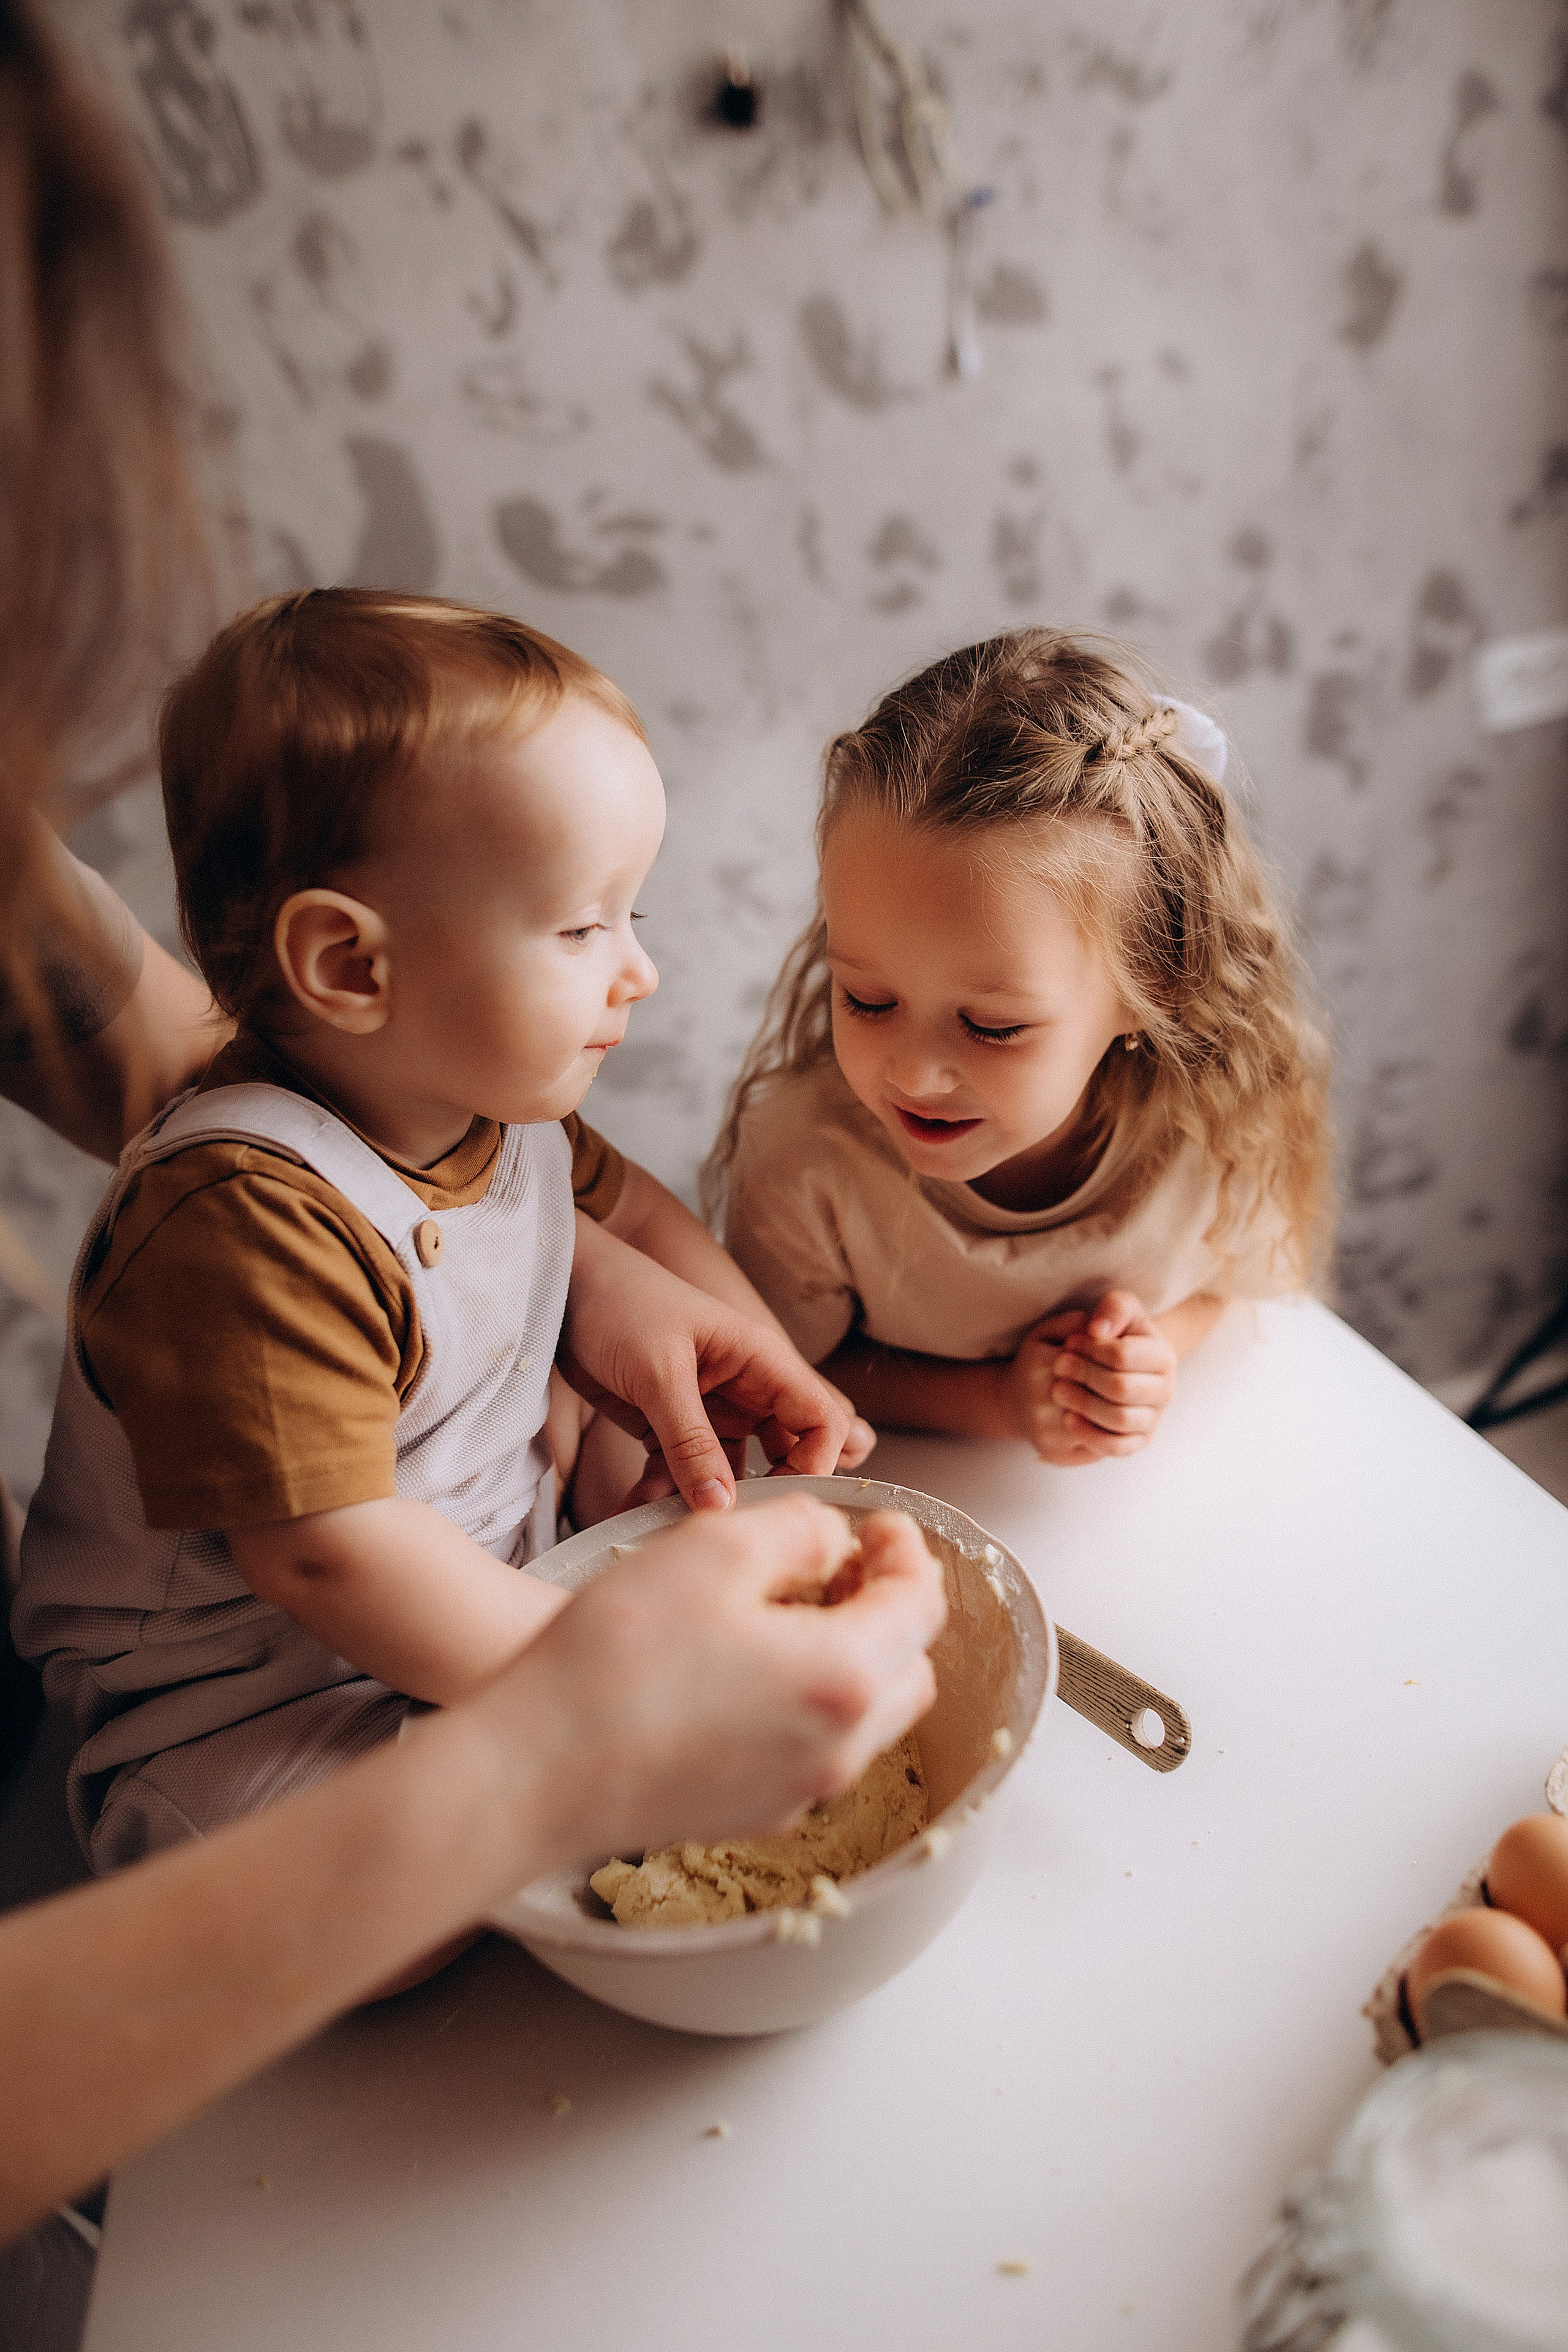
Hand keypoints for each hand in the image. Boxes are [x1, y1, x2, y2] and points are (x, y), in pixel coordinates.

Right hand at [471, 1495, 946, 1858]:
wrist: (537, 1772)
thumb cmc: (619, 1655)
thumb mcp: (714, 1548)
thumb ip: (798, 1531)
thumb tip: (834, 1543)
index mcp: (846, 1677)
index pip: (921, 1605)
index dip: (907, 1551)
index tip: (878, 1523)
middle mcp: (841, 1748)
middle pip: (910, 1670)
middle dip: (894, 1610)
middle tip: (846, 1567)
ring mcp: (800, 1792)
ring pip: (868, 1718)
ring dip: (856, 1659)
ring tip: (796, 1613)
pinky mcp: (756, 1814)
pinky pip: (815, 1752)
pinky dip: (811, 1703)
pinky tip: (751, 1670)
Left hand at [560, 1214, 860, 1512]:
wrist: (564, 1288)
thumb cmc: (620, 1304)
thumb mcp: (658, 1371)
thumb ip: (690, 1441)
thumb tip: (722, 1507)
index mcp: (760, 1361)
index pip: (820, 1420)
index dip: (816, 1464)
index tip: (778, 1502)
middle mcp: (744, 1390)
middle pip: (783, 1456)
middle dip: (757, 1495)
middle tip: (723, 1525)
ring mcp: (708, 1412)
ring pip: (727, 1474)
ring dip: (698, 1503)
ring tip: (661, 1524)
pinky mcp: (668, 1429)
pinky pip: (678, 1474)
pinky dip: (658, 1495)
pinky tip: (630, 1510)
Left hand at [1027, 1290, 1177, 1462]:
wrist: (1113, 1367)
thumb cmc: (1112, 1337)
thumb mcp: (1117, 1311)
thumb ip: (1114, 1308)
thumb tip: (1098, 1330)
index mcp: (1163, 1356)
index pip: (1123, 1355)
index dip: (1090, 1349)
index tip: (1070, 1343)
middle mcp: (1165, 1390)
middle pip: (1120, 1388)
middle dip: (1083, 1375)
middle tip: (1058, 1366)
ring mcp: (1153, 1419)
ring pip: (1118, 1419)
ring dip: (1083, 1404)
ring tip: (1058, 1390)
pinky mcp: (1138, 1441)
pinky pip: (1117, 1448)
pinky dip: (1091, 1435)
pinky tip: (1069, 1419)